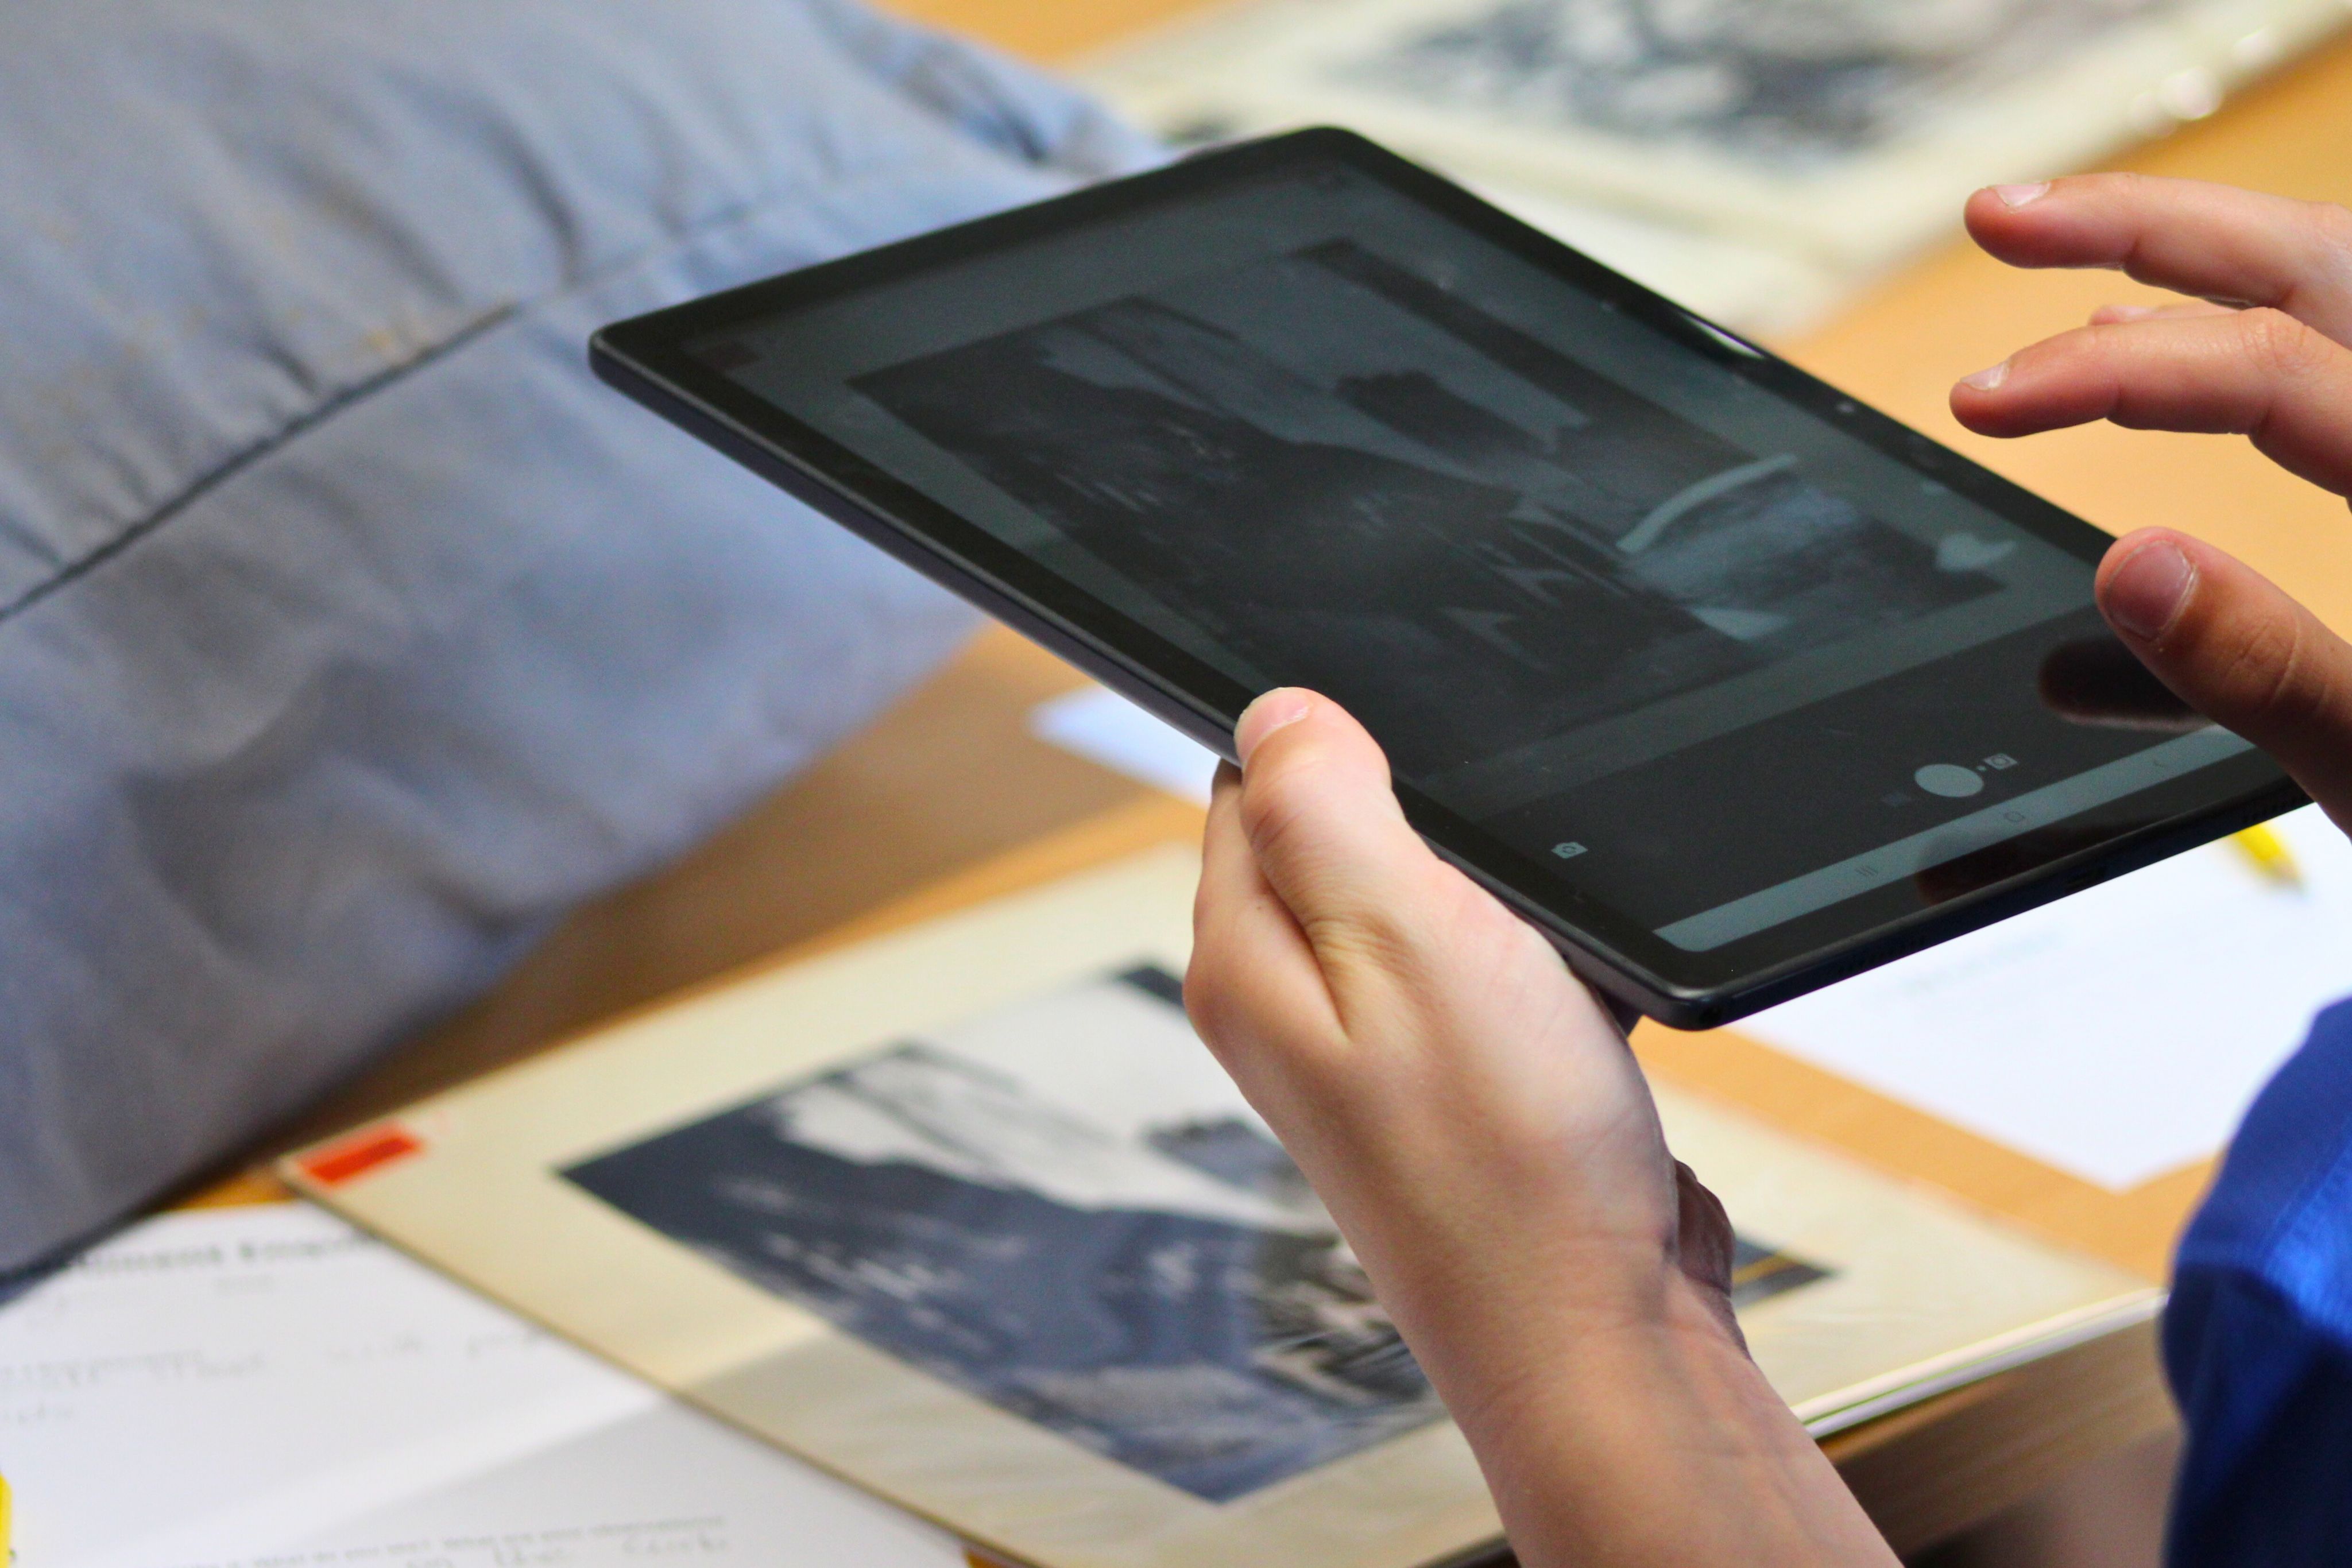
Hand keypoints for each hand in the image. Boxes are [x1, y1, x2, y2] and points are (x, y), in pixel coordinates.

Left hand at [1187, 689, 1893, 1566]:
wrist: (1602, 1332)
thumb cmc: (1508, 1159)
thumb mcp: (1408, 939)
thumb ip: (1327, 811)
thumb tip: (1273, 712)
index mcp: (1246, 962)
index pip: (1249, 781)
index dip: (1341, 748)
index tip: (1426, 776)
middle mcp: (1291, 1005)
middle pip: (1345, 833)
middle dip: (1433, 825)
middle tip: (1497, 882)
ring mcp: (1372, 1050)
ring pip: (1434, 899)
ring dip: (1500, 901)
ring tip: (1540, 962)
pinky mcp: (1452, 1082)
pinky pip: (1494, 968)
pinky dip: (1543, 964)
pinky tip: (1575, 1008)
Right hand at [1951, 174, 2351, 831]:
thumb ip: (2270, 671)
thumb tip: (2129, 565)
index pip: (2274, 368)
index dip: (2112, 371)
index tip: (1982, 403)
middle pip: (2322, 267)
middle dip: (2149, 229)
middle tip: (2002, 222)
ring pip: (2346, 308)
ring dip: (2204, 278)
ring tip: (2074, 277)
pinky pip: (2351, 410)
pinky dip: (2260, 378)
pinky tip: (2166, 405)